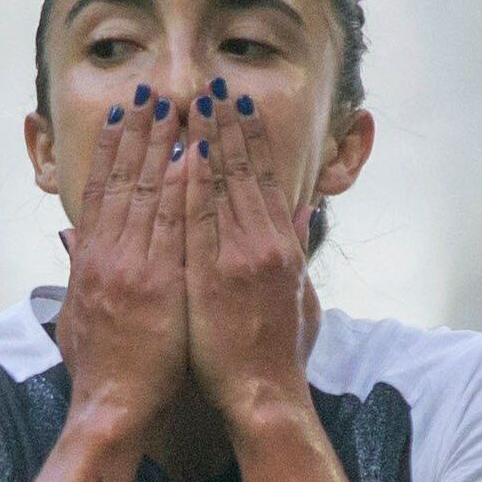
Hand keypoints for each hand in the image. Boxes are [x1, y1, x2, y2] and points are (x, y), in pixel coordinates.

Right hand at [57, 86, 190, 437]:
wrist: (111, 410)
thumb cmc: (103, 372)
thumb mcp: (77, 316)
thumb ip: (78, 274)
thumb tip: (72, 244)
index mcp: (90, 262)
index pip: (102, 192)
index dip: (114, 149)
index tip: (125, 114)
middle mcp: (107, 257)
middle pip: (123, 181)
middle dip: (138, 133)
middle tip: (151, 91)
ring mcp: (132, 268)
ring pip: (148, 194)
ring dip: (162, 147)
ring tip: (175, 106)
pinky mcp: (157, 284)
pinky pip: (173, 227)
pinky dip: (182, 189)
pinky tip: (193, 158)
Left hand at [180, 80, 321, 425]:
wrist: (263, 396)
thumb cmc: (277, 354)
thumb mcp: (298, 295)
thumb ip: (295, 250)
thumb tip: (300, 210)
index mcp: (279, 247)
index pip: (261, 178)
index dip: (247, 138)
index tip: (233, 104)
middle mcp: (261, 244)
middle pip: (240, 171)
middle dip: (224, 126)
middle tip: (210, 85)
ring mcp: (237, 257)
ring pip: (219, 186)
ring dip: (204, 141)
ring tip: (191, 102)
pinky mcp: (212, 275)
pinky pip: (198, 218)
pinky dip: (190, 182)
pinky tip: (180, 152)